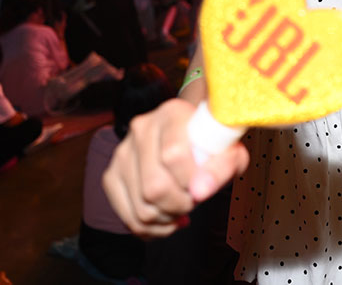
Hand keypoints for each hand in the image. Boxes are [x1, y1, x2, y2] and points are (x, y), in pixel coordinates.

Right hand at [102, 98, 249, 237]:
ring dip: (168, 218)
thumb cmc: (212, 146)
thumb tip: (200, 191)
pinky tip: (168, 220)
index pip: (174, 154)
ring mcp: (123, 152)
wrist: (194, 139)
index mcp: (172, 113)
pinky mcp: (112, 175)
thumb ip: (222, 167)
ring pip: (141, 206)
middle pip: (154, 186)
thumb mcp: (229, 151)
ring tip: (183, 209)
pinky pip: (127, 217)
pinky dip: (151, 228)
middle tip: (194, 200)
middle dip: (180, 204)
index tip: (203, 186)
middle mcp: (142, 128)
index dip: (191, 180)